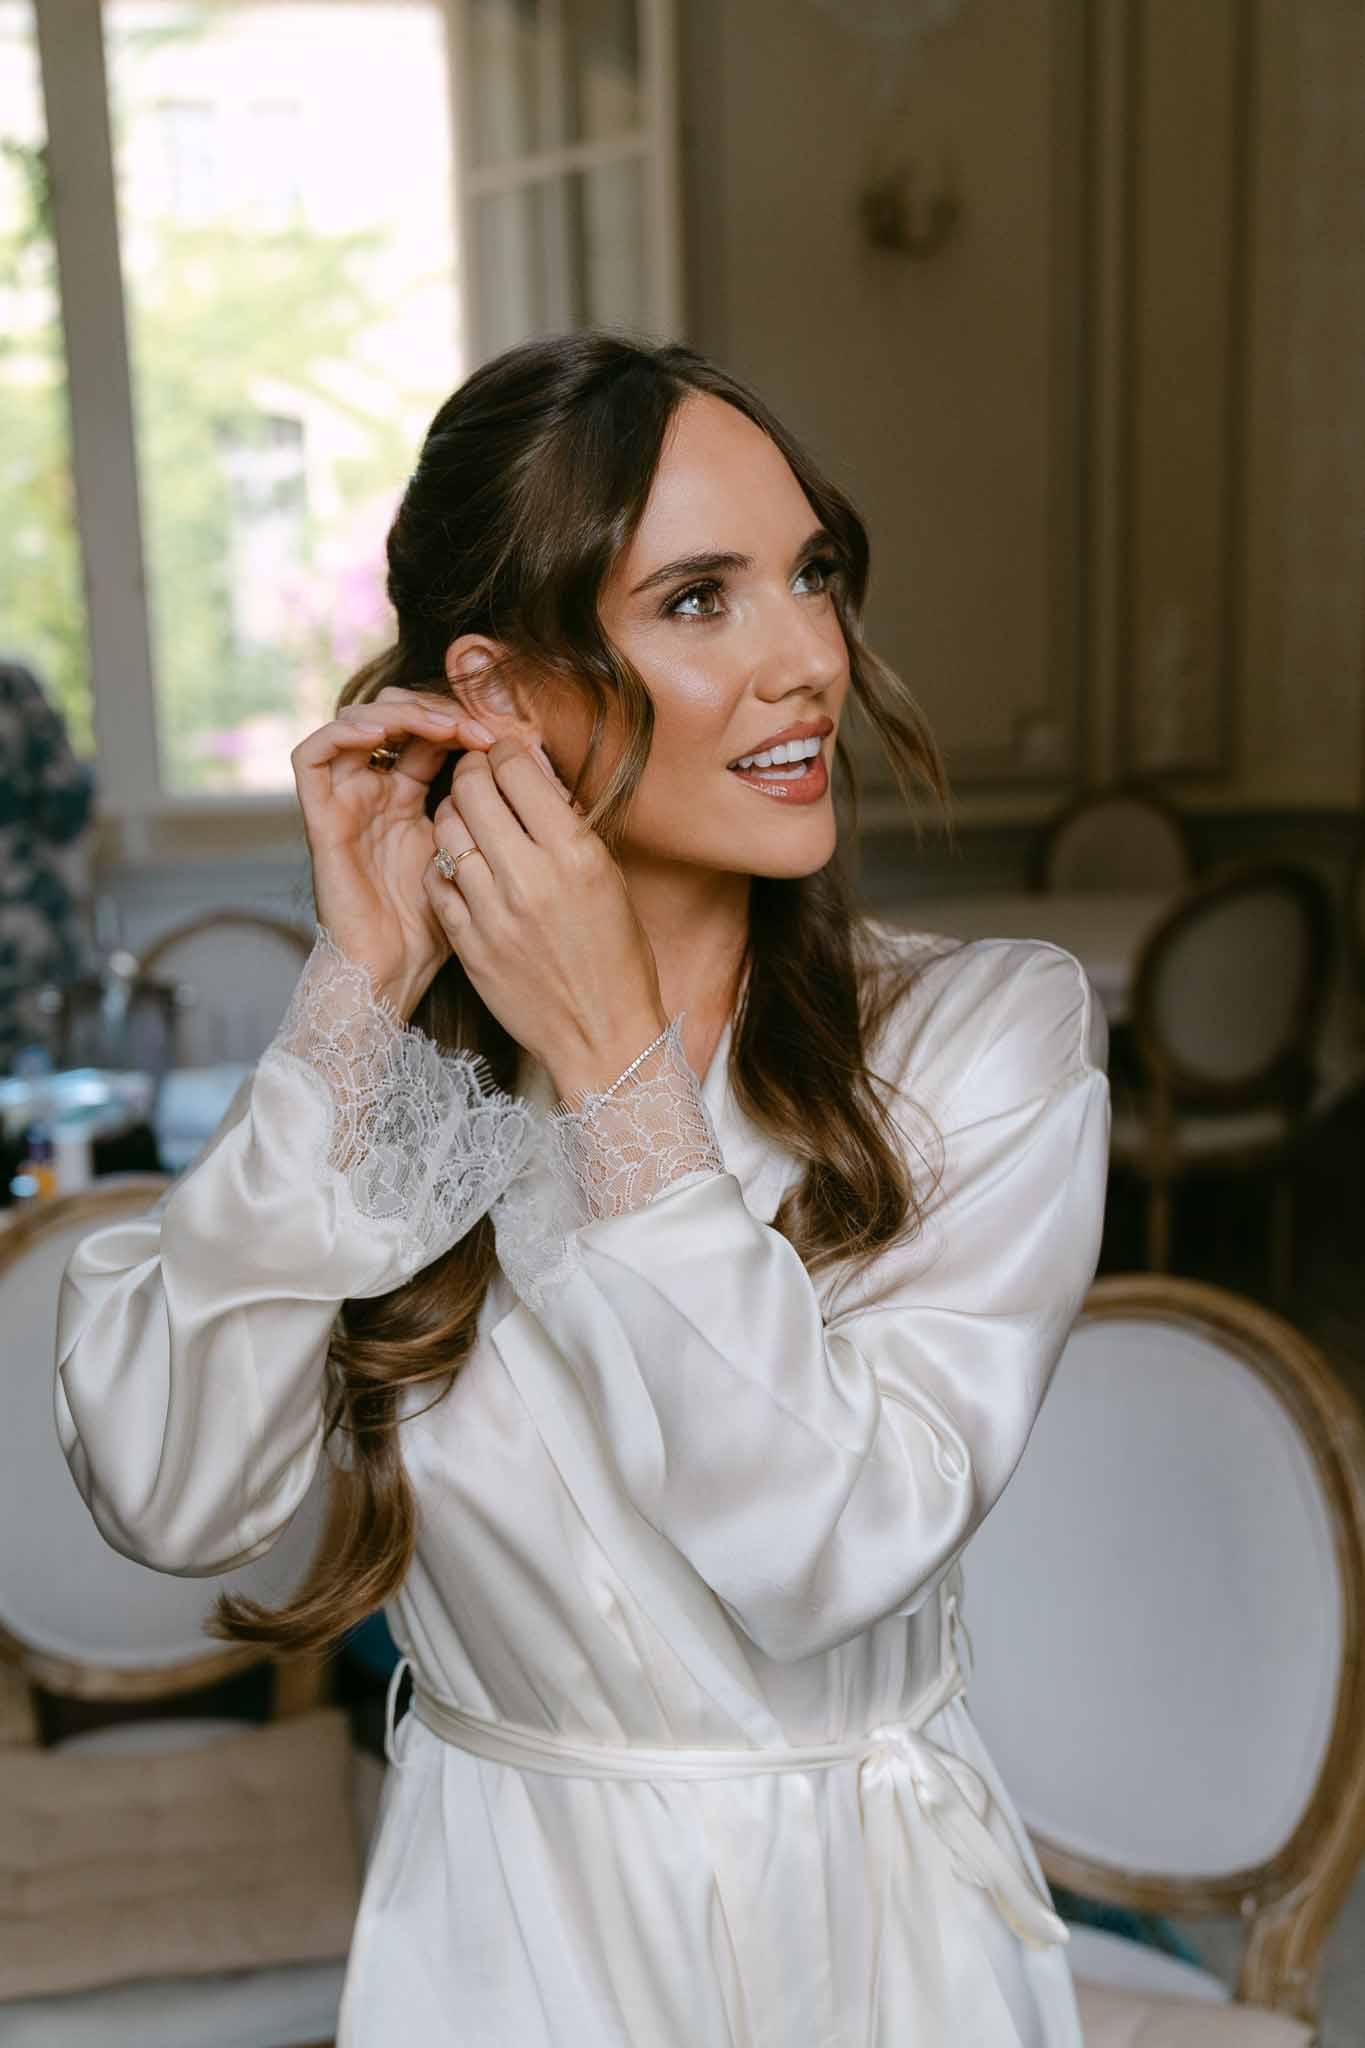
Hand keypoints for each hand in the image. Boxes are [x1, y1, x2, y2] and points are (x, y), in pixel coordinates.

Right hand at [290, 686, 499, 1014]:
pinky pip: (313, 757)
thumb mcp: (479, 857)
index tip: (503, 734)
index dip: (463, 719)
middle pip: (394, 717)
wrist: (394, 975)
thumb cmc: (442, 928)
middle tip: (475, 725)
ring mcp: (346, 802)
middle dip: (435, 708)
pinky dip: (343, 732)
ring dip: (397, 712)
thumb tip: (541, 765)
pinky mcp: (319, 819)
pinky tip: (384, 733)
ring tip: (440, 725)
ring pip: (356, 723)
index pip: (430, 731)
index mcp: (412, 797)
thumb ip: (497, 814)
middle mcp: (376, 792)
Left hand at [423, 736, 667, 1094]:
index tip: (506, 756)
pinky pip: (436, 879)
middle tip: (478, 775)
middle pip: (472, 789)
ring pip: (445, 829)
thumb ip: (569, 825)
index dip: (506, 752)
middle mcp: (530, 878)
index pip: (517, 770)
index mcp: (575, 855)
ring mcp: (492, 912)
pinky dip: (445, 863)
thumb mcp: (610, 879)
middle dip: (472, 771)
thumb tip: (534, 773)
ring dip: (453, 813)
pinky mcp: (467, 942)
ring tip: (467, 818)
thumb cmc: (617, 956)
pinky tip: (461, 865)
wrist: (602, 1036)